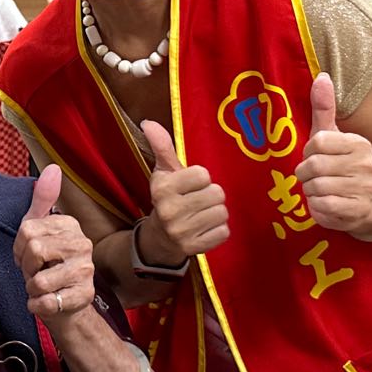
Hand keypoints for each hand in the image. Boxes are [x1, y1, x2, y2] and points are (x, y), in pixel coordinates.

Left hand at [14, 165, 97, 323]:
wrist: (65, 304)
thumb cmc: (48, 265)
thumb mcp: (39, 229)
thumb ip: (43, 200)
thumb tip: (54, 168)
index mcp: (70, 224)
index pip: (27, 230)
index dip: (19, 248)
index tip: (29, 255)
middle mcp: (83, 244)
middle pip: (33, 251)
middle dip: (26, 268)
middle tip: (36, 272)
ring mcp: (86, 271)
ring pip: (38, 280)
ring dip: (32, 288)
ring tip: (43, 287)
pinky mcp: (83, 296)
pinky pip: (45, 302)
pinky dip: (37, 305)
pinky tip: (46, 301)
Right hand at [139, 121, 229, 256]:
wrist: (160, 238)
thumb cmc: (167, 198)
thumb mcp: (163, 173)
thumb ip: (162, 147)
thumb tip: (149, 122)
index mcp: (162, 188)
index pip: (203, 174)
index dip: (200, 178)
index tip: (190, 185)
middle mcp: (169, 211)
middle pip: (217, 194)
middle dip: (211, 196)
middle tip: (198, 201)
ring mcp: (182, 232)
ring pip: (222, 213)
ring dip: (216, 213)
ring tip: (202, 214)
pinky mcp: (194, 248)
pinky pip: (223, 232)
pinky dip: (218, 230)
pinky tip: (204, 229)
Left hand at [296, 72, 371, 234]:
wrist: (364, 204)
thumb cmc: (339, 165)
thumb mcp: (330, 136)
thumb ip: (324, 108)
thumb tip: (321, 76)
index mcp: (359, 143)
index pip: (317, 141)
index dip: (308, 152)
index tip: (315, 156)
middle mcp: (366, 164)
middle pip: (313, 165)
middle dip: (305, 174)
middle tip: (314, 176)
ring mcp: (364, 188)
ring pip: (315, 187)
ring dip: (310, 191)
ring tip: (321, 189)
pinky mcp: (357, 210)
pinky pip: (321, 206)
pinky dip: (316, 206)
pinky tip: (326, 203)